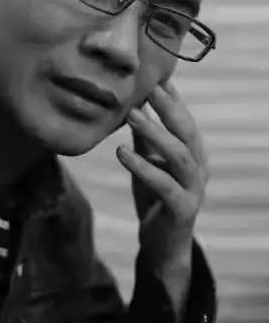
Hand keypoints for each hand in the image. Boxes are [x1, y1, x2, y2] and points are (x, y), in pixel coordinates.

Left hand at [116, 81, 208, 280]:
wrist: (162, 246)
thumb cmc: (154, 199)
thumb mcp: (148, 162)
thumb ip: (144, 137)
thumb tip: (133, 105)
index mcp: (194, 154)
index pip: (184, 120)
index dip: (172, 98)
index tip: (155, 76)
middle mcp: (199, 168)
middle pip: (187, 132)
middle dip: (168, 107)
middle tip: (147, 88)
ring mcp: (194, 189)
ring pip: (179, 155)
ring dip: (155, 133)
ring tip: (131, 114)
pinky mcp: (182, 209)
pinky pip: (164, 184)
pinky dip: (143, 166)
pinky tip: (122, 152)